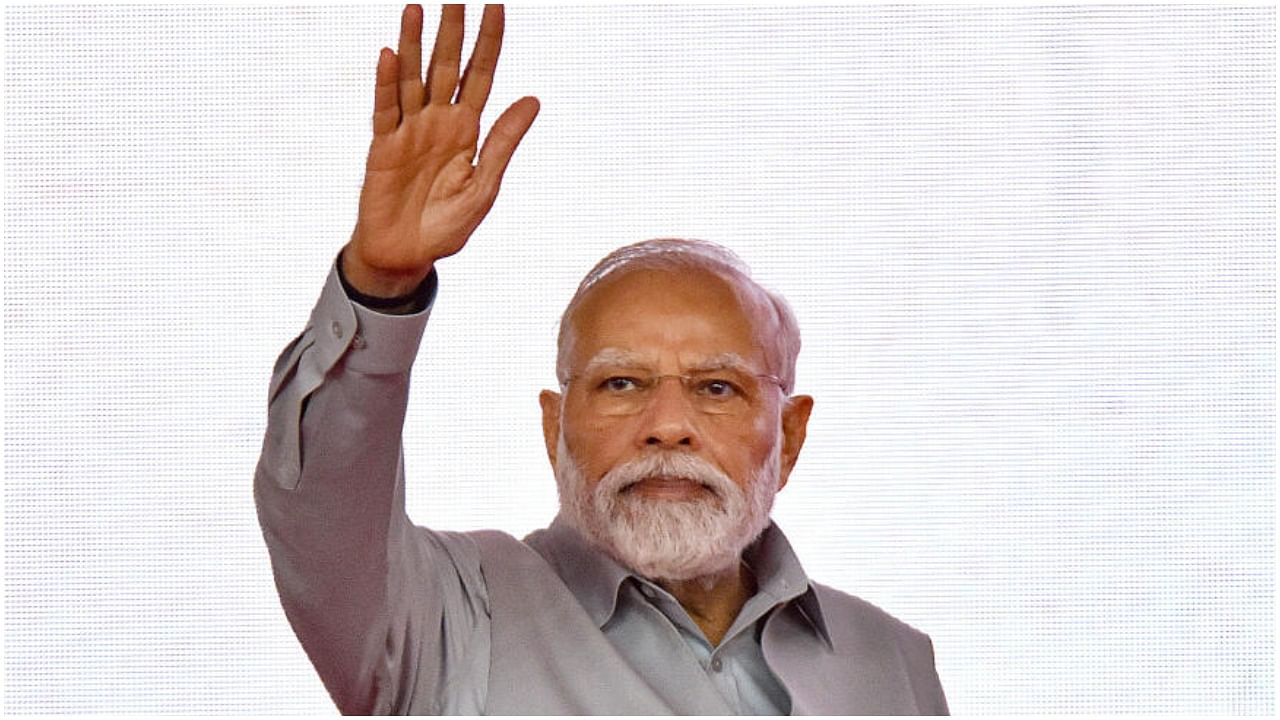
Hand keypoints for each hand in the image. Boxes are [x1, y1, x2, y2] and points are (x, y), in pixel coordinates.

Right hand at [344, 4, 538, 296]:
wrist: (407, 255)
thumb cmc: (447, 225)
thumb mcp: (485, 185)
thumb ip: (504, 141)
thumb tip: (532, 99)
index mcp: (468, 131)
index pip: (481, 76)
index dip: (488, 43)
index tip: (495, 7)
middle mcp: (438, 122)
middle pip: (446, 68)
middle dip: (452, 32)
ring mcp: (409, 131)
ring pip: (413, 79)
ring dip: (414, 45)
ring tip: (416, 10)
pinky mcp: (383, 147)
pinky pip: (385, 109)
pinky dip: (386, 83)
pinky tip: (390, 55)